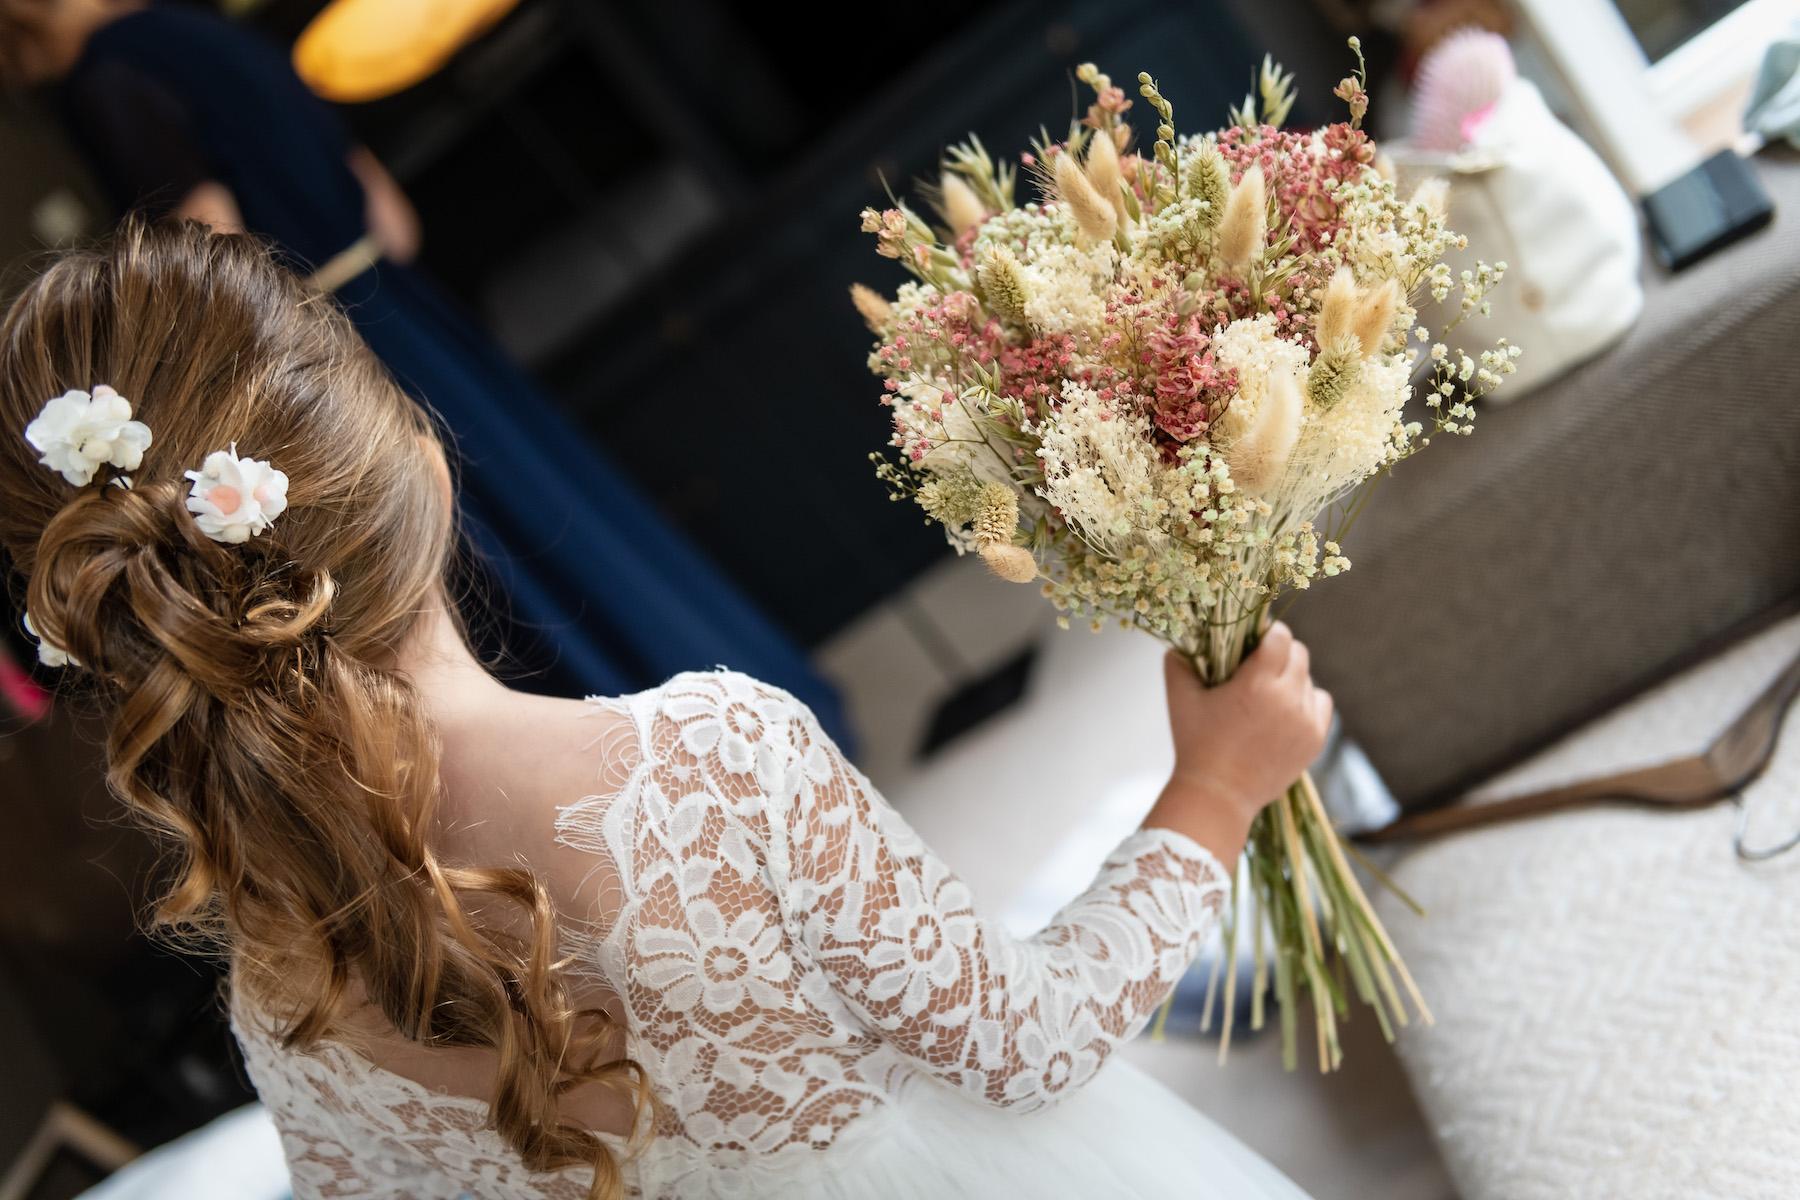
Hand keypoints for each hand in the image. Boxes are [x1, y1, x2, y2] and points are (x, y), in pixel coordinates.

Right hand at [1144, 623, 1332, 862]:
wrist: (1218, 796)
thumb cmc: (1195, 745)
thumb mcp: (1180, 699)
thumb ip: (1178, 662)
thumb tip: (1182, 639)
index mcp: (1256, 684)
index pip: (1281, 636)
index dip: (1268, 632)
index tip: (1255, 639)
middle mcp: (1287, 699)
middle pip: (1299, 654)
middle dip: (1280, 653)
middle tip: (1259, 664)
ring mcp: (1305, 721)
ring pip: (1309, 679)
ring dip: (1292, 678)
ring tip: (1269, 693)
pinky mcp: (1315, 740)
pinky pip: (1321, 703)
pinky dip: (1306, 701)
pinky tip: (1285, 709)